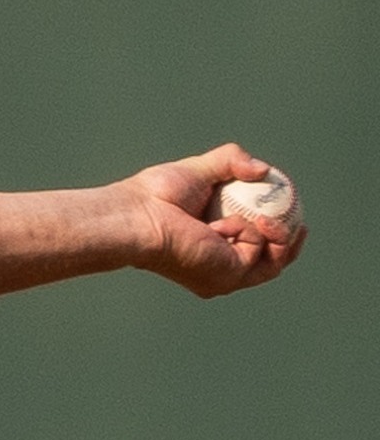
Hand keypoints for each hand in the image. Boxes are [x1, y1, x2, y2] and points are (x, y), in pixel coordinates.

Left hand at [118, 143, 305, 297]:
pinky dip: (251, 233)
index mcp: (210, 248)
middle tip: (300, 224)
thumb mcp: (200, 170)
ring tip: (267, 219)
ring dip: (278, 238)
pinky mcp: (228, 277)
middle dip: (288, 244)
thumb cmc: (156, 194)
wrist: (139, 214)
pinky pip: (258, 254)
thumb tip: (262, 169)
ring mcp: (223, 276)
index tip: (292, 213)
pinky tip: (230, 222)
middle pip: (270, 264)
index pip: (252, 249)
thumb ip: (230, 161)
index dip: (277, 234)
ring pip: (272, 265)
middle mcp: (217, 268)